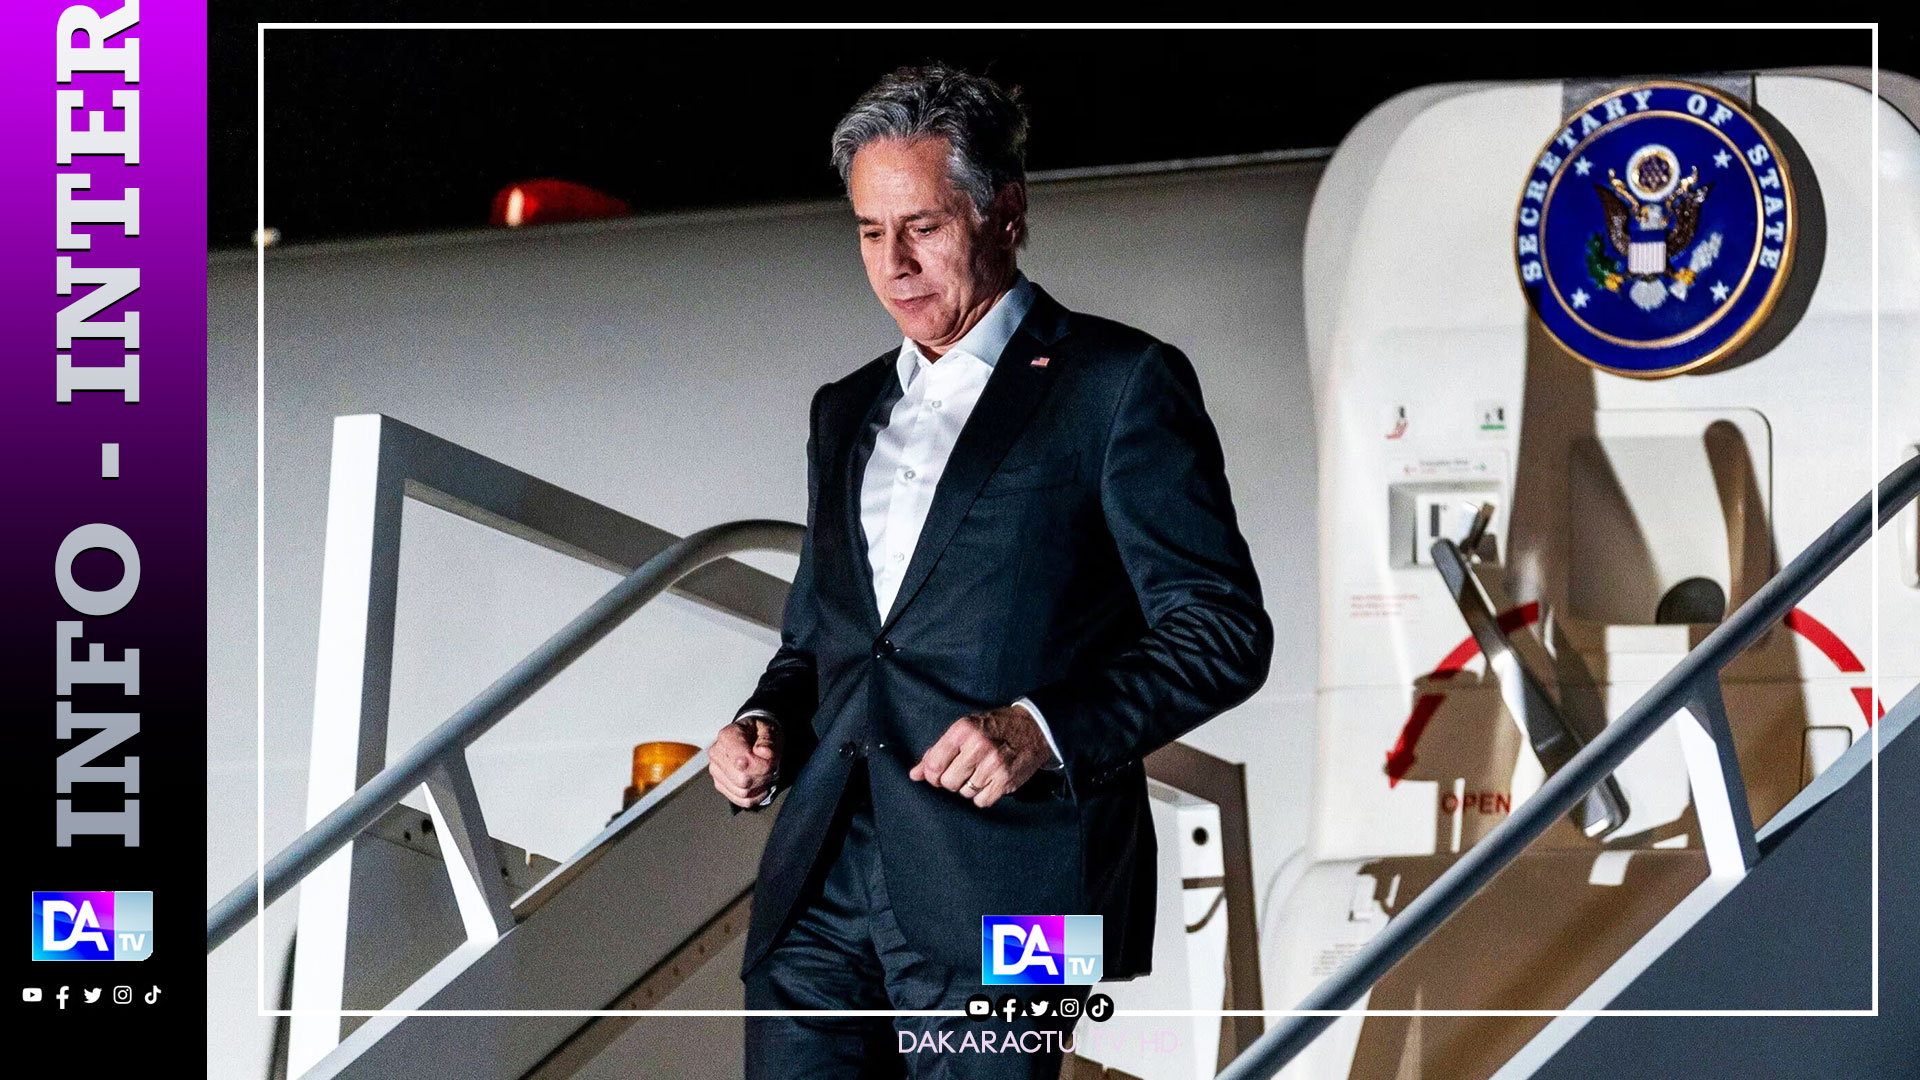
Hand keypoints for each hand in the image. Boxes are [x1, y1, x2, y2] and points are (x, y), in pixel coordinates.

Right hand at [709, 714, 780, 807]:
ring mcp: (716, 771)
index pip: (743, 761)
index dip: (762, 765)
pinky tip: (760, 785)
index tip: (771, 759)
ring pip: (742, 792)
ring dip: (760, 786)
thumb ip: (768, 740)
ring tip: (765, 773)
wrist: (753, 736)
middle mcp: (717, 754)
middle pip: (742, 780)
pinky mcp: (720, 784)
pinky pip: (740, 800)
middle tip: (771, 767)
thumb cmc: (759, 732)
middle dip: (763, 776)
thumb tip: (763, 752)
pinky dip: (755, 796)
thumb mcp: (769, 729)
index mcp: (727, 736)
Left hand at [909, 703, 1050, 807]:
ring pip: (964, 793)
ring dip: (968, 787)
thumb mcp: (964, 730)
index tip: (938, 773)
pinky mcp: (1006, 781)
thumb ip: (937, 752)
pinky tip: (989, 781)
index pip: (933, 765)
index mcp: (963, 731)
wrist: (1033, 728)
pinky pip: (981, 801)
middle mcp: (978, 747)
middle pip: (947, 782)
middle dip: (951, 780)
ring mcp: (994, 765)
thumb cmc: (993, 728)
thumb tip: (914, 775)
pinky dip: (982, 795)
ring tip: (979, 772)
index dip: (932, 774)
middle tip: (963, 770)